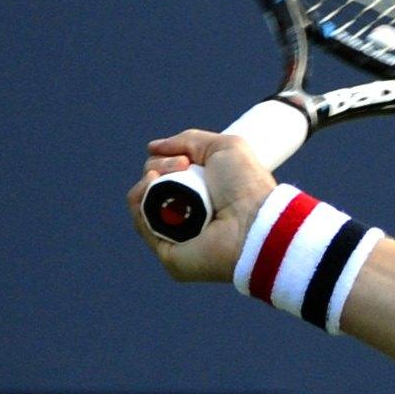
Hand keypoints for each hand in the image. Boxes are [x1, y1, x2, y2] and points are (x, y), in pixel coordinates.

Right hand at [128, 129, 267, 281]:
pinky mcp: (168, 253)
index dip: (166, 161)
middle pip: (151, 186)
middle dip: (156, 167)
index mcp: (202, 195)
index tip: (186, 159)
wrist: (254, 220)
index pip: (166, 175)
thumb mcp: (224, 147)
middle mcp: (188, 216)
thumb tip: (153, 147)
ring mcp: (176, 236)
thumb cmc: (247, 185)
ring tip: (162, 175)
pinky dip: (139, 201)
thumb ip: (188, 141)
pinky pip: (141, 222)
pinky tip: (150, 186)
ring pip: (142, 202)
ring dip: (146, 182)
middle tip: (183, 166)